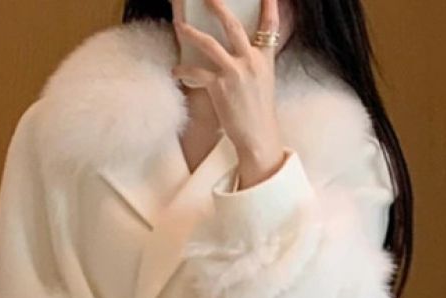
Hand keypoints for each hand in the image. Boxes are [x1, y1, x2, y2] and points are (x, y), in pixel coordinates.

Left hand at [171, 0, 287, 186]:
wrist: (258, 136)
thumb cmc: (258, 111)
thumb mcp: (263, 81)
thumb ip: (253, 62)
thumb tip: (239, 51)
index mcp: (264, 58)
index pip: (270, 24)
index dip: (269, 5)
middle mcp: (251, 61)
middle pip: (233, 26)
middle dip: (218, 7)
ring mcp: (235, 73)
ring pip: (209, 44)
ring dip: (191, 33)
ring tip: (179, 26)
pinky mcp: (220, 87)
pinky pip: (197, 72)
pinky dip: (183, 71)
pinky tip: (175, 71)